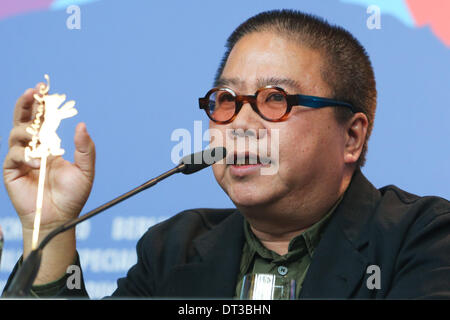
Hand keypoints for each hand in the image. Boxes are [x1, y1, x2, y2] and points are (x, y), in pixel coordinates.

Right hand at [3, 85, 95, 234]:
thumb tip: (82, 125)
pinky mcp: (12, 169)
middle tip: (33, 92)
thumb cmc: (73, 194)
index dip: (41, 103)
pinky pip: (14, 155)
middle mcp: (34, 147)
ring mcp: (21, 157)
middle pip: (25, 118)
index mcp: (50, 143)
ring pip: (16, 133)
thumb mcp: (85, 170)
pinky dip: (25, 156)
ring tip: (38, 139)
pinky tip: (37, 165)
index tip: (43, 87)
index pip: (43, 118)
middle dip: (27, 103)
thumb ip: (85, 148)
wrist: (59, 216)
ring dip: (28, 131)